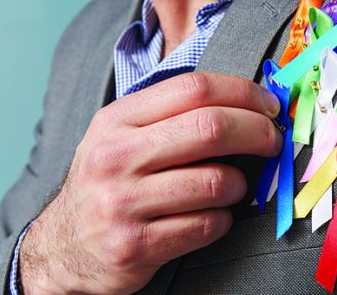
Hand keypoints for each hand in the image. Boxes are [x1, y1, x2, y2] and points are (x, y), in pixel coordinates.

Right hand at [19, 72, 281, 293]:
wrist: (63, 247)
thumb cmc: (109, 183)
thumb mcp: (122, 136)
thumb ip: (174, 116)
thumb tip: (249, 103)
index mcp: (117, 120)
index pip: (194, 89)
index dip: (244, 93)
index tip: (269, 105)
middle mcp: (116, 157)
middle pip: (211, 128)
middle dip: (258, 132)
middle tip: (273, 141)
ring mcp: (123, 203)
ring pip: (217, 182)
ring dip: (240, 185)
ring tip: (231, 187)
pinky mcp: (136, 245)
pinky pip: (208, 225)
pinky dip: (223, 220)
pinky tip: (212, 216)